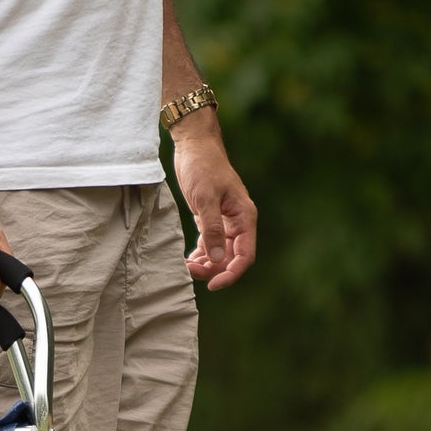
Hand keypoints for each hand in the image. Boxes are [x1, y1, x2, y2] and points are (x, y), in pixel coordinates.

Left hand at [172, 125, 257, 290]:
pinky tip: (186, 261)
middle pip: (230, 258)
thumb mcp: (205, 197)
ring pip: (218, 253)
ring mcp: (225, 222)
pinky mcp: (210, 219)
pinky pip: (208, 245)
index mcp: (244, 217)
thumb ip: (211, 229)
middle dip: (212, 269)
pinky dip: (199, 255)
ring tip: (185, 267)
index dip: (231, 274)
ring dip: (204, 264)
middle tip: (189, 272)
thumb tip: (215, 259)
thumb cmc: (203, 166)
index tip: (213, 284)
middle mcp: (238, 222)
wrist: (194, 145)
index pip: (245, 255)